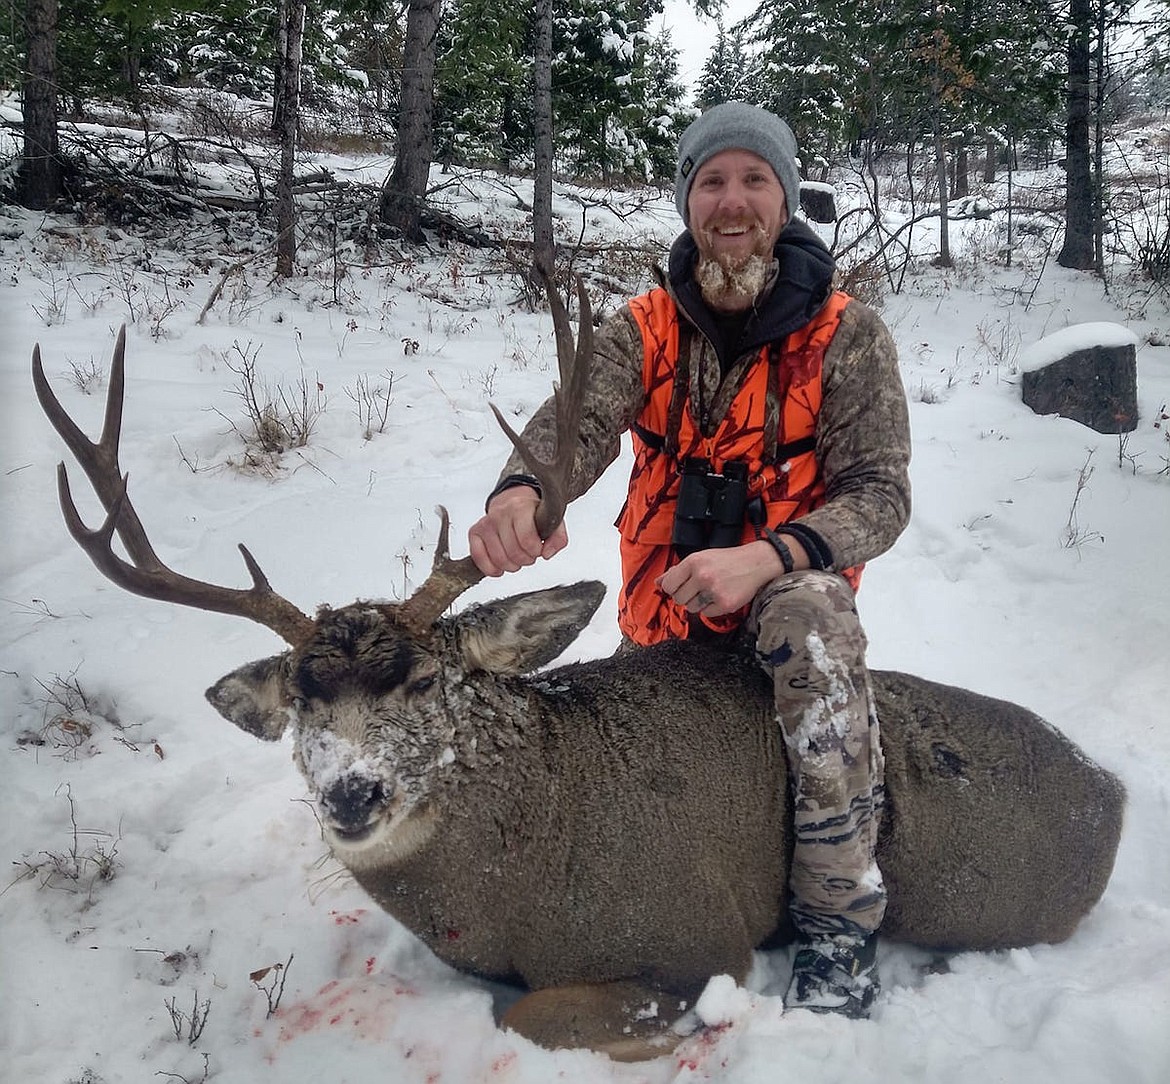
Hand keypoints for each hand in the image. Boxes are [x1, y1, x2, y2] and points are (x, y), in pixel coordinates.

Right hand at [468, 485, 568, 576]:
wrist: (514, 501)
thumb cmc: (533, 514)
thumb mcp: (553, 521)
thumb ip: (558, 539)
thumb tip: (546, 554)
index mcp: (520, 507)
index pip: (527, 539)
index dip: (535, 551)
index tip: (538, 549)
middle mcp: (500, 513)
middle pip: (513, 552)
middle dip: (525, 560)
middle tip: (529, 554)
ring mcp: (486, 523)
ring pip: (498, 559)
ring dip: (511, 566)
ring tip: (517, 558)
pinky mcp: (475, 531)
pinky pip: (478, 557)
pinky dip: (490, 568)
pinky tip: (500, 568)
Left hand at [656, 539, 797, 615]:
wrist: (755, 563)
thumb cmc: (726, 560)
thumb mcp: (700, 558)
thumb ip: (678, 571)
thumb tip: (658, 582)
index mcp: (693, 562)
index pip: (668, 584)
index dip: (671, 588)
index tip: (678, 587)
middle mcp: (702, 576)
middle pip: (678, 598)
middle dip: (685, 596)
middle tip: (698, 589)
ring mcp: (713, 591)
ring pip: (691, 608)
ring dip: (698, 603)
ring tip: (710, 591)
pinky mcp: (724, 604)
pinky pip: (706, 614)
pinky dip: (711, 608)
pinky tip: (719, 596)